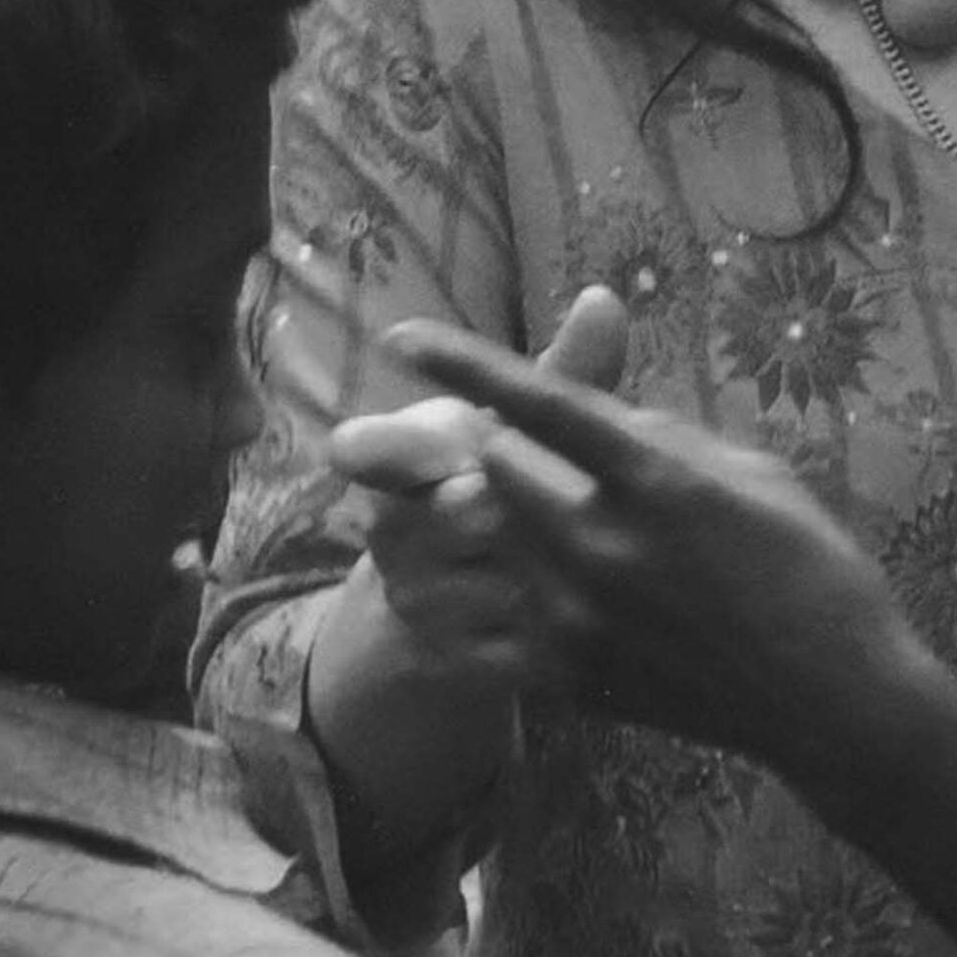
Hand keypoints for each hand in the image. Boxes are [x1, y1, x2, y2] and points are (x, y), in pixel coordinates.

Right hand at [328, 288, 625, 682]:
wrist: (462, 609)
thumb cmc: (504, 486)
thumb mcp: (526, 427)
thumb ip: (564, 371)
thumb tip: (605, 297)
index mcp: (408, 453)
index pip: (382, 445)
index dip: (377, 448)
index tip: (351, 447)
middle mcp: (395, 525)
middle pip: (467, 511)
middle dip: (522, 510)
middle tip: (556, 507)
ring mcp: (414, 596)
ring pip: (491, 581)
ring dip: (547, 574)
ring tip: (576, 559)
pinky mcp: (442, 659)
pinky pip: (504, 645)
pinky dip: (549, 633)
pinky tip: (578, 616)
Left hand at [392, 324, 926, 787]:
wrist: (832, 698)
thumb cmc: (811, 565)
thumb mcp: (749, 471)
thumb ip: (659, 438)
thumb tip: (592, 415)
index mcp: (658, 479)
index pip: (540, 402)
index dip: (462, 364)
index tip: (403, 339)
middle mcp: (605, 546)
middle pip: (494, 467)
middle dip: (497, 444)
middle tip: (517, 446)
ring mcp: (581, 620)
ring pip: (488, 540)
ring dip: (497, 516)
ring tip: (535, 516)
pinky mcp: (573, 679)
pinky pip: (489, 628)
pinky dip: (486, 597)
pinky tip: (504, 587)